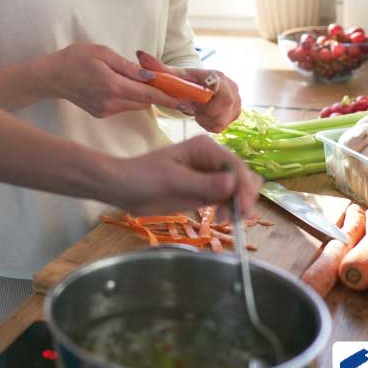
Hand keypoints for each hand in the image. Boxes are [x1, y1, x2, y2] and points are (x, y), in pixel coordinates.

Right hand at [44, 44, 184, 117]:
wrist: (50, 77)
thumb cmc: (75, 59)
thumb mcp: (103, 53)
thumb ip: (128, 67)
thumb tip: (151, 76)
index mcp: (112, 86)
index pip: (149, 94)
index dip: (170, 98)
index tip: (188, 101)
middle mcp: (111, 102)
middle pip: (145, 101)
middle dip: (159, 94)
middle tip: (173, 85)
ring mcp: (106, 110)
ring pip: (136, 104)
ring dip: (144, 95)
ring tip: (149, 82)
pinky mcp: (102, 113)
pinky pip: (124, 106)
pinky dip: (130, 97)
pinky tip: (125, 86)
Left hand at [114, 135, 261, 216]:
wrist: (123, 188)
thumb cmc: (142, 176)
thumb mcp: (172, 180)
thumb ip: (203, 183)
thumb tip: (232, 183)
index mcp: (205, 148)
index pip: (235, 165)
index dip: (243, 186)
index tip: (242, 208)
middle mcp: (211, 159)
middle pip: (241, 176)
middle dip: (244, 195)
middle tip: (237, 216)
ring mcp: (209, 176)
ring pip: (237, 189)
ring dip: (238, 204)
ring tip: (225, 220)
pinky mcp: (204, 192)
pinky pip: (226, 200)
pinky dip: (229, 209)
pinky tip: (220, 219)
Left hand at [136, 50, 241, 132]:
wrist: (195, 87)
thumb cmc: (182, 82)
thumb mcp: (170, 76)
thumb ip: (156, 68)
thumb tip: (140, 54)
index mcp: (216, 76)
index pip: (222, 90)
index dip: (210, 102)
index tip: (194, 104)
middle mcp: (231, 86)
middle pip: (224, 109)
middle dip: (205, 113)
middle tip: (193, 108)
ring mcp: (236, 100)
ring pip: (222, 120)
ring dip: (206, 119)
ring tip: (197, 110)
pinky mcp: (236, 112)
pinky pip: (222, 126)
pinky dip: (210, 124)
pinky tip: (202, 115)